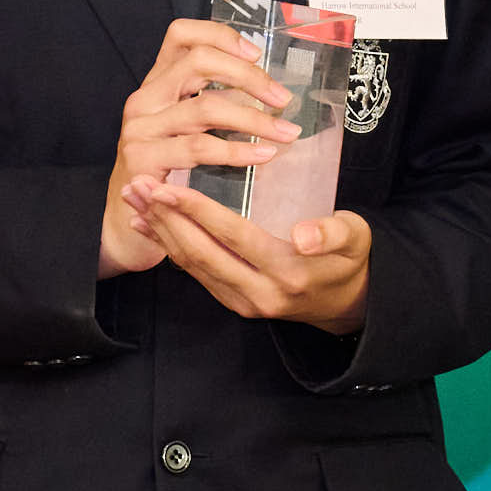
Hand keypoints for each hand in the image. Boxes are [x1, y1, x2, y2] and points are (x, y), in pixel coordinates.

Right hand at [103, 20, 301, 276]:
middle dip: (249, 77)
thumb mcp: (181, 129)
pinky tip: (263, 155)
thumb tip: (268, 89)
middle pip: (199, 62)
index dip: (220, 35)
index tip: (256, 53)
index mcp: (156, 83)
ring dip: (255, 120)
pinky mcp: (143, 160)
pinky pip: (200, 148)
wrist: (125, 222)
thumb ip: (210, 103)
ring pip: (206, 108)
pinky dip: (238, 151)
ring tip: (287, 134)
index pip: (181, 34)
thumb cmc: (165, 173)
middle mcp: (144, 99)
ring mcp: (140, 129)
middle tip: (283, 98)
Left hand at [135, 181, 374, 331]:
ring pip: (193, 265)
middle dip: (166, 218)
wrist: (349, 303)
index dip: (198, 211)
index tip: (167, 187)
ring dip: (160, 232)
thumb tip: (302, 233)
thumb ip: (332, 233)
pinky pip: (197, 274)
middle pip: (202, 252)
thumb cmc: (350, 259)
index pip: (234, 236)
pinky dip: (170, 248)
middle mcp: (260, 293)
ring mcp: (244, 302)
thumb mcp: (355, 238)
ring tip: (134, 201)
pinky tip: (150, 226)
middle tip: (137, 186)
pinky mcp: (234, 303)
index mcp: (288, 272)